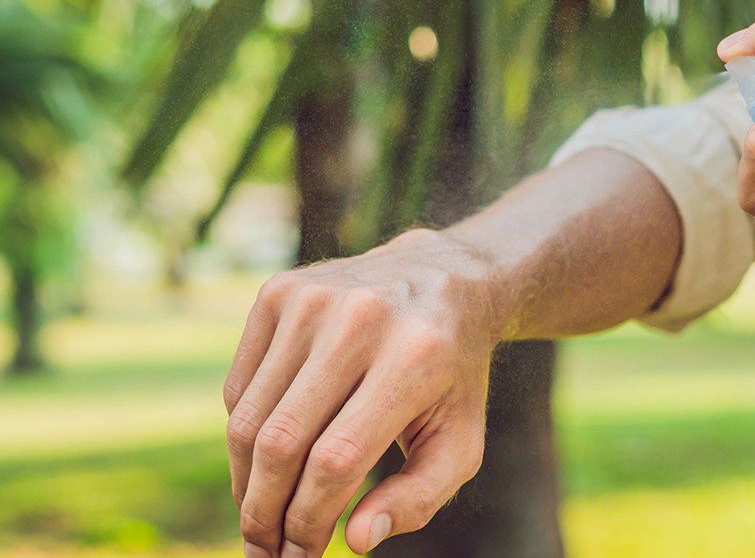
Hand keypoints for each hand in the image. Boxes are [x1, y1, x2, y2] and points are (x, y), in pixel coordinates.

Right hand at [224, 229, 500, 556]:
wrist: (442, 279)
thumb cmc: (452, 378)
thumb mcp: (460, 440)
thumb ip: (419, 498)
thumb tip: (356, 542)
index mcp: (414, 358)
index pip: (337, 460)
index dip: (309, 521)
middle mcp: (360, 320)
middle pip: (283, 443)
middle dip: (264, 513)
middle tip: (263, 553)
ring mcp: (313, 300)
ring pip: (250, 419)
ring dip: (246, 483)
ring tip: (261, 518)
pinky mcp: (278, 292)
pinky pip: (241, 388)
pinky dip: (246, 436)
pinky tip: (268, 460)